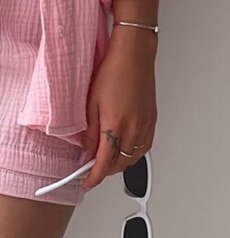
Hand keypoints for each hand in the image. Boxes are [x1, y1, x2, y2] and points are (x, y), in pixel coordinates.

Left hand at [80, 35, 156, 188]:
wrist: (134, 55)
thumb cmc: (112, 71)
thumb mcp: (91, 100)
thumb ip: (88, 129)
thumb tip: (85, 148)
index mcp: (115, 125)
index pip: (104, 162)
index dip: (93, 176)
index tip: (86, 181)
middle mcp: (133, 129)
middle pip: (120, 164)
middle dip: (105, 171)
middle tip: (91, 168)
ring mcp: (145, 126)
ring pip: (133, 158)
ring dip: (119, 163)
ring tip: (105, 157)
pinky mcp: (152, 120)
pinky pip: (144, 147)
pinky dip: (133, 153)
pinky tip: (125, 148)